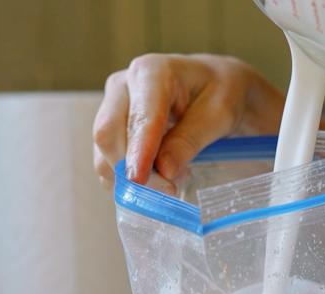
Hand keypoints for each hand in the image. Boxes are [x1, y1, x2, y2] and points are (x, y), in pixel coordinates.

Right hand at [93, 54, 284, 193]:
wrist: (214, 87)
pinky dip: (127, 179)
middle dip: (131, 171)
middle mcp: (123, 85)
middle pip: (107, 134)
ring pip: (103, 152)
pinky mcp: (111, 129)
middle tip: (169, 190)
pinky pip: (106, 162)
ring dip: (131, 177)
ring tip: (172, 177)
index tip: (140, 180)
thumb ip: (189, 141)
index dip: (138, 152)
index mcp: (152, 72)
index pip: (138, 118)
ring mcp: (112, 107)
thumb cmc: (221, 93)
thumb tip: (164, 171)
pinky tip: (157, 175)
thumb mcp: (218, 116)